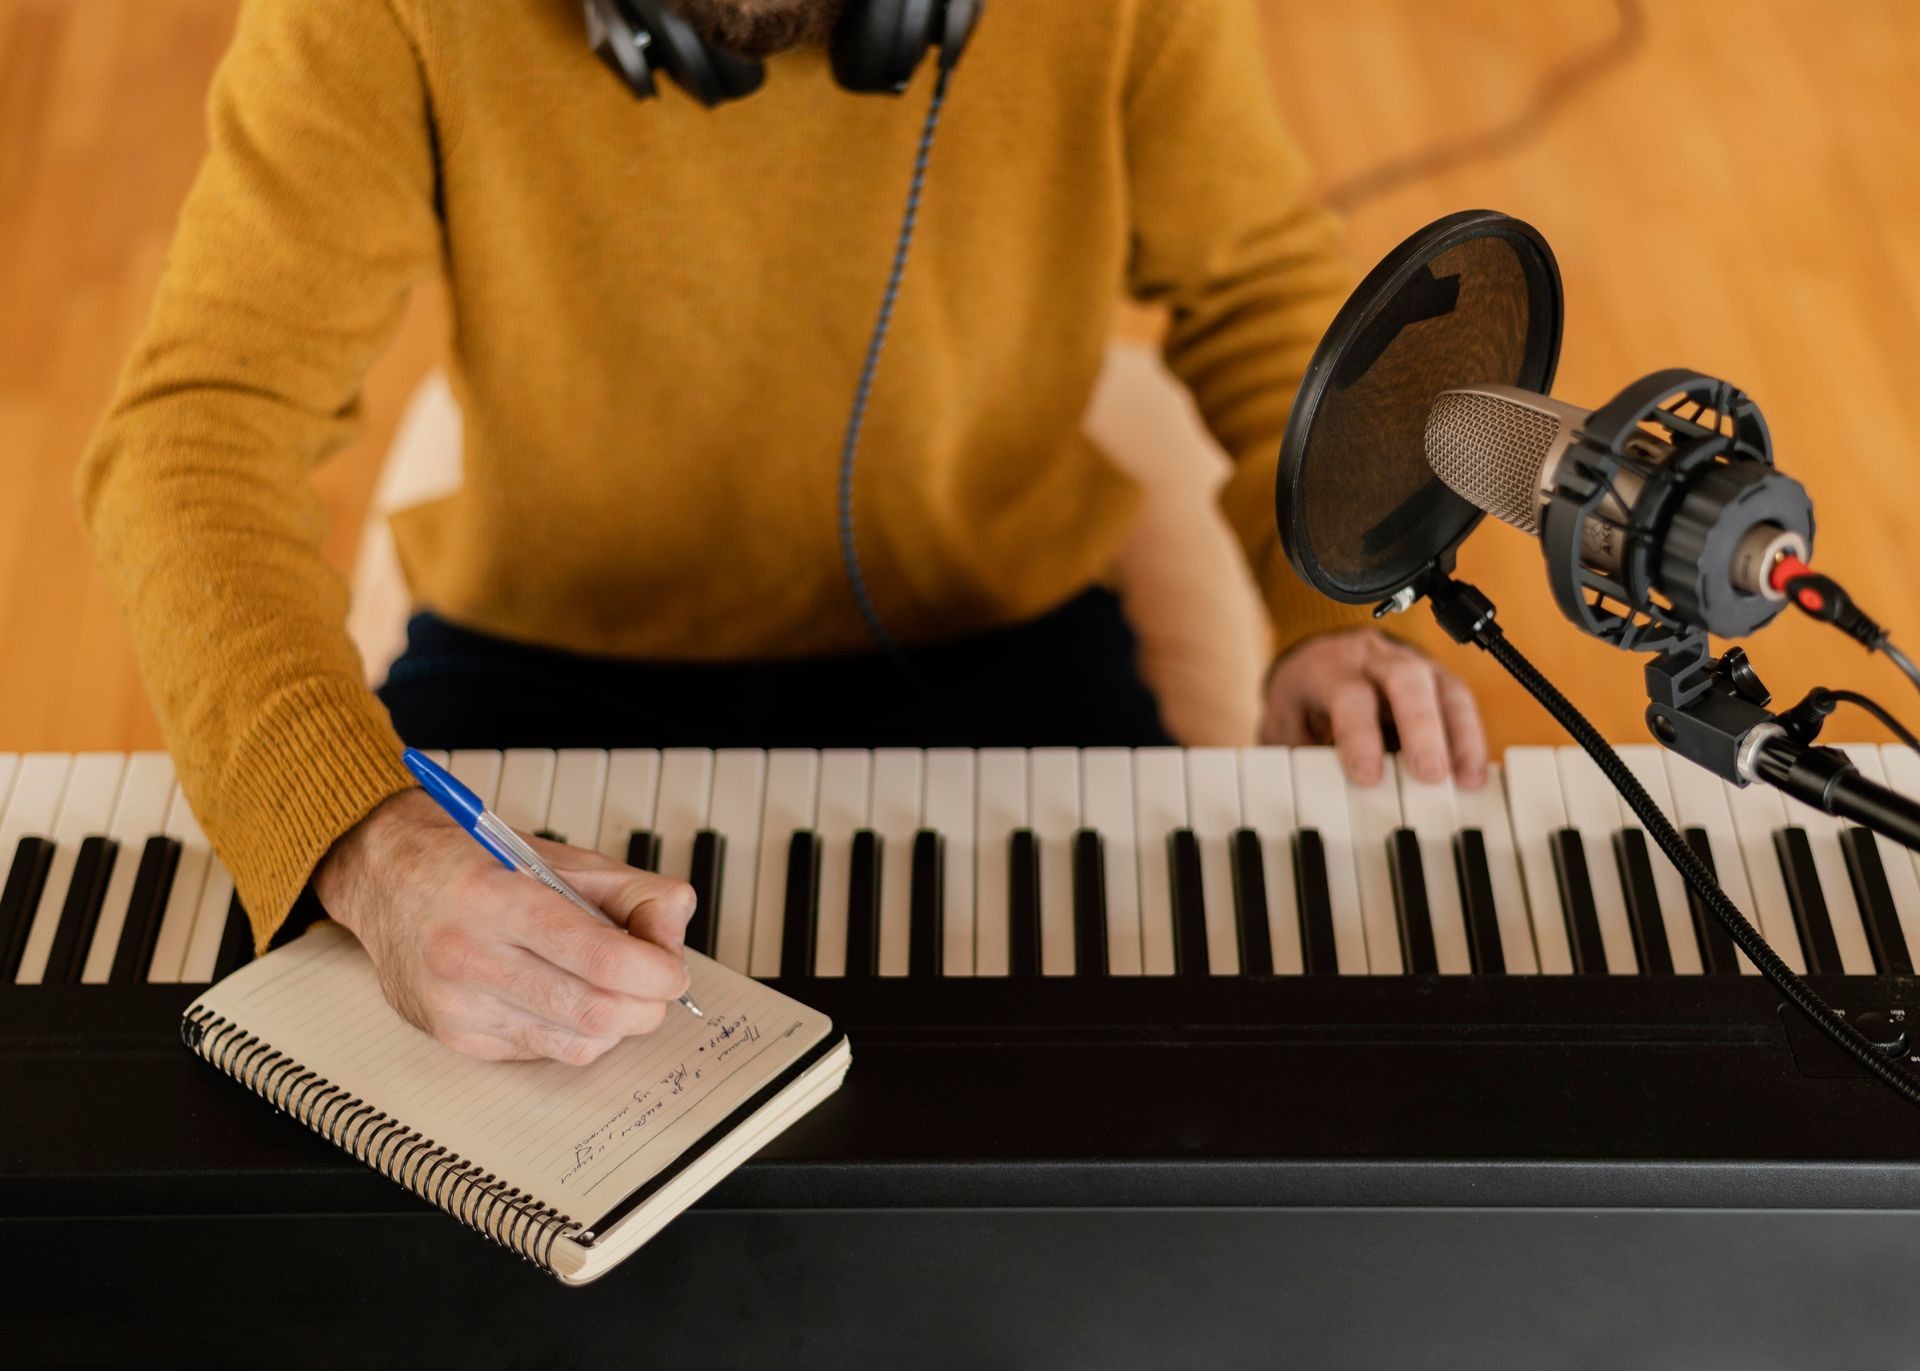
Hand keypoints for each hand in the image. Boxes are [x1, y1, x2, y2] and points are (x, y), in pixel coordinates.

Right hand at [315, 788, 697, 1064]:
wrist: (386, 879)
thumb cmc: (475, 865)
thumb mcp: (562, 856)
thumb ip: (633, 890)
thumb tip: (674, 929)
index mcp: (497, 899)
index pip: (602, 959)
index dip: (657, 972)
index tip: (672, 969)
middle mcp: (469, 957)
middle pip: (595, 1012)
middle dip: (646, 1005)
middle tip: (655, 985)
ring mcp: (458, 1006)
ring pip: (575, 1044)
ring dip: (615, 1023)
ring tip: (612, 989)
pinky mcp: (455, 1039)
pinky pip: (544, 1054)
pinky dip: (574, 1033)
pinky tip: (566, 999)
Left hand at [1261, 628, 1487, 788]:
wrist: (1320, 659)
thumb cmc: (1304, 700)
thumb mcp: (1286, 725)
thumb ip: (1298, 756)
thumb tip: (1315, 798)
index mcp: (1328, 666)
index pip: (1348, 693)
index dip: (1360, 735)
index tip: (1368, 776)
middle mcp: (1373, 658)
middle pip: (1405, 678)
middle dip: (1421, 726)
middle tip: (1429, 772)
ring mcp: (1412, 664)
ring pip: (1443, 687)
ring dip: (1459, 735)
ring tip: (1466, 779)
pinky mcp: (1437, 680)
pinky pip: (1460, 702)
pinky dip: (1470, 738)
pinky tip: (1473, 772)